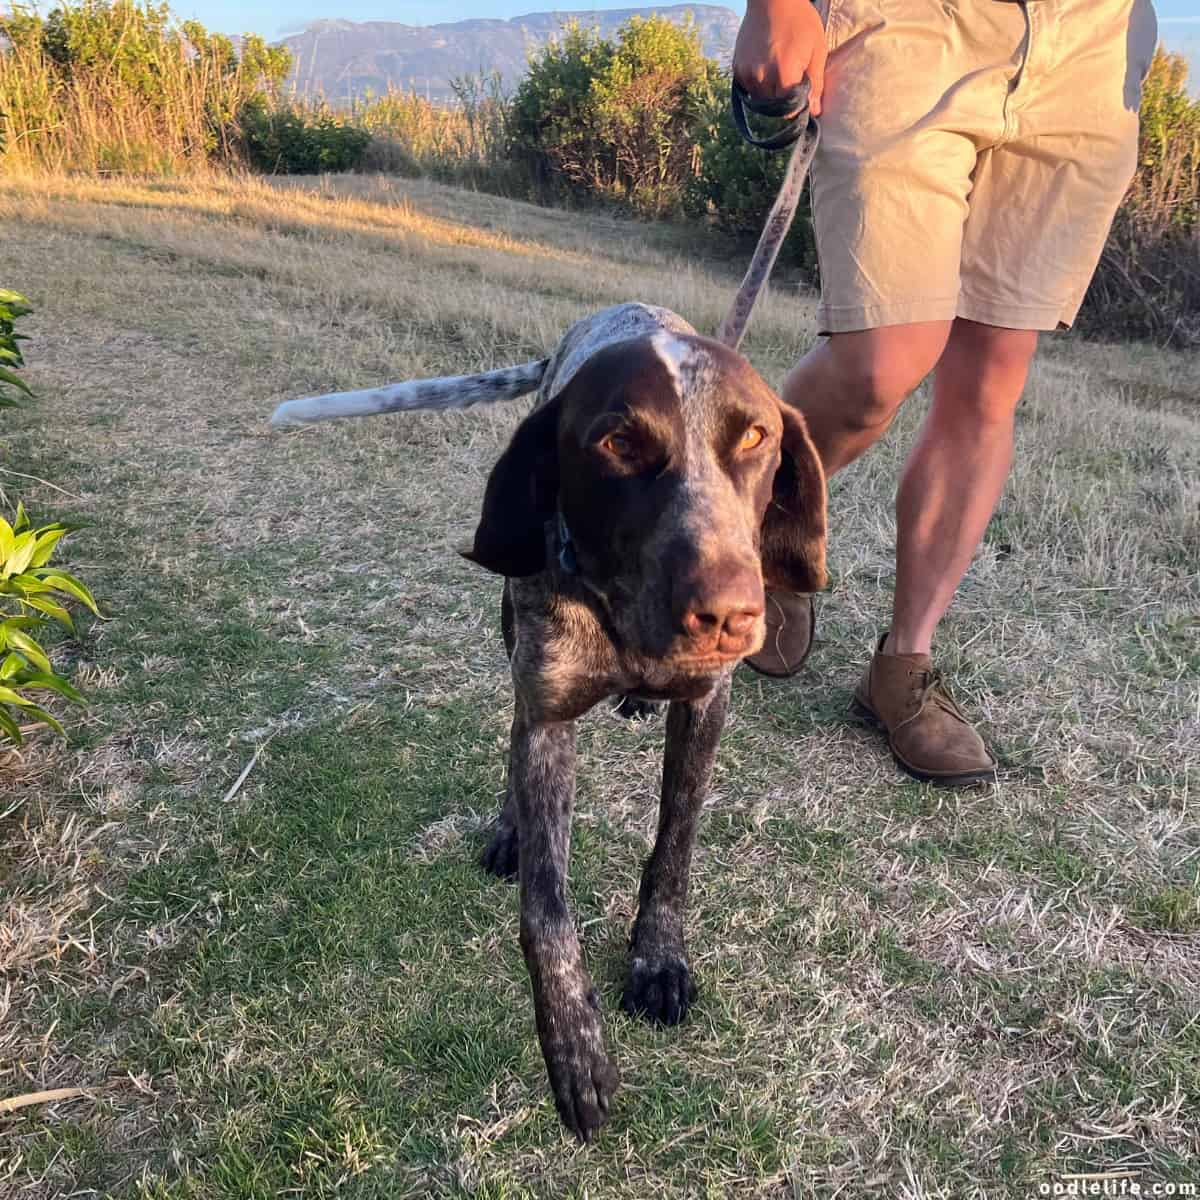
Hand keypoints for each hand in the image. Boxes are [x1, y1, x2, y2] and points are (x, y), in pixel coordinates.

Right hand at [733, 0, 828, 116]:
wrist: (772, 0)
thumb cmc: (800, 21)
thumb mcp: (817, 49)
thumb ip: (816, 83)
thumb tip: (814, 112)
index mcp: (784, 74)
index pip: (789, 111)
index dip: (797, 107)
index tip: (802, 97)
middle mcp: (763, 77)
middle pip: (774, 107)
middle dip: (783, 100)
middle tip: (791, 79)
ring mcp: (747, 73)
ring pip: (760, 99)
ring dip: (769, 93)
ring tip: (777, 71)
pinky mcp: (738, 68)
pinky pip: (749, 88)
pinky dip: (757, 84)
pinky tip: (765, 67)